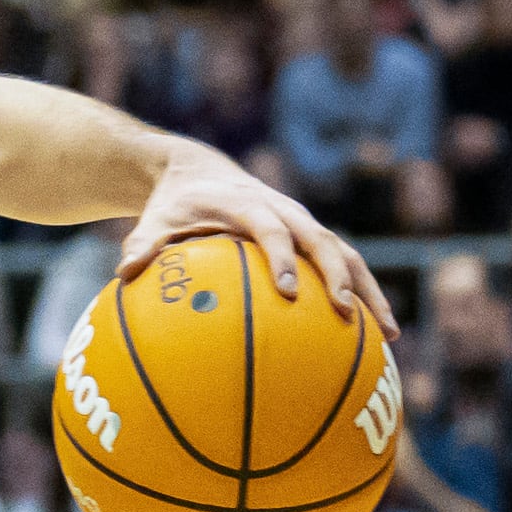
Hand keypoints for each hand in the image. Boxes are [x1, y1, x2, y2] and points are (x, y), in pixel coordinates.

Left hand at [117, 139, 396, 334]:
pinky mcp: (312, 239)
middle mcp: (285, 211)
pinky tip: (379, 339)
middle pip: (321, 240)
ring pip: (346, 255)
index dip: (281, 256)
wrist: (199, 173)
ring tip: (387, 335)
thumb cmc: (173, 205)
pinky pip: (344, 267)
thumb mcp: (153, 221)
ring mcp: (303, 225)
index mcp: (248, 204)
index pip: (270, 229)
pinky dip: (365, 298)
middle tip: (344, 313)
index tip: (286, 291)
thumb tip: (124, 273)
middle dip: (337, 276)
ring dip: (369, 292)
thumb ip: (143, 245)